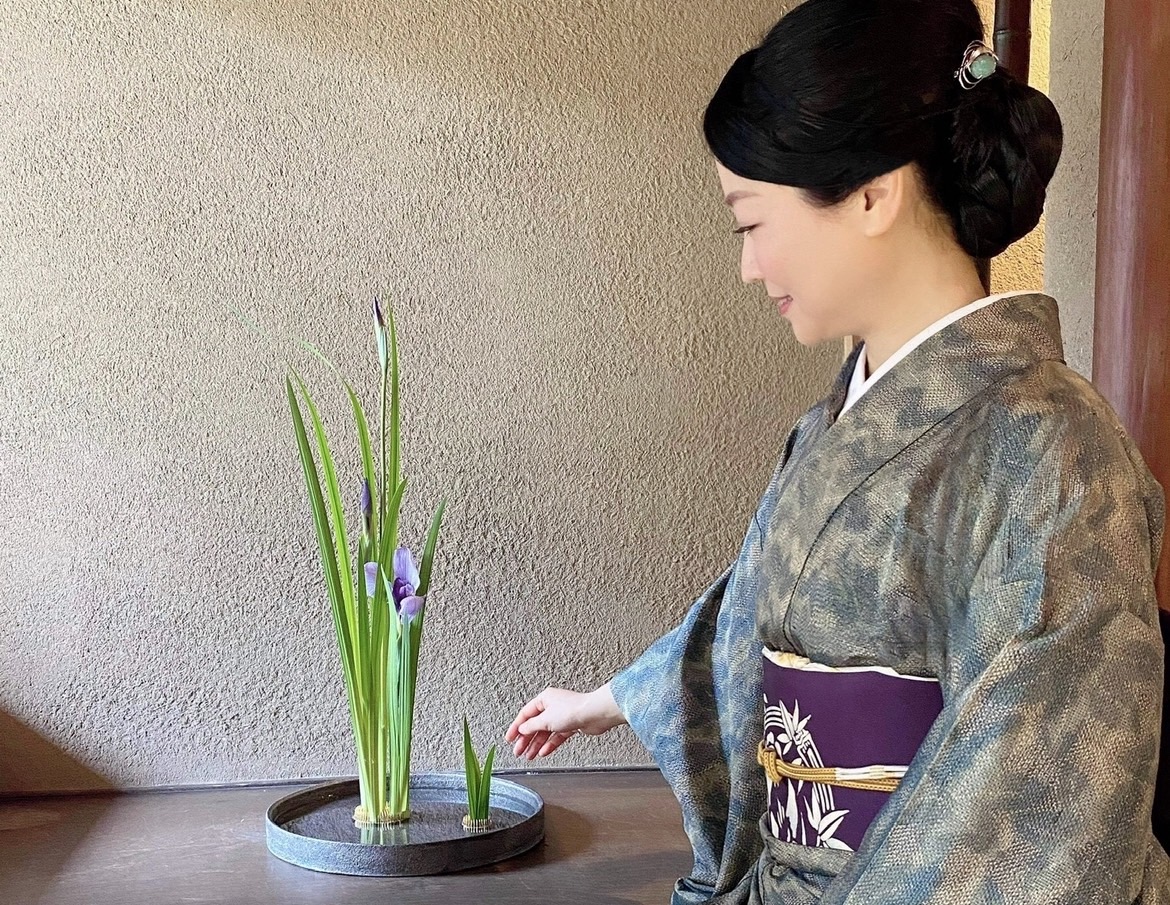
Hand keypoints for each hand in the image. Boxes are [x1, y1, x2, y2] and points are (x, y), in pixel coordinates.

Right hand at [505, 683, 625, 759]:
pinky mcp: (570, 725)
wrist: (594, 715)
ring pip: (545, 732)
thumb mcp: (546, 719)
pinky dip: (549, 744)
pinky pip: (556, 736)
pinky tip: (543, 752)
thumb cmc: (573, 710)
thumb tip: (522, 729)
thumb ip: (532, 726)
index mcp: (544, 699)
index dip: (516, 727)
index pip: (525, 714)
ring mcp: (561, 716)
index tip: (509, 738)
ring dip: (536, 745)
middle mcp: (552, 706)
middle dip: (525, 739)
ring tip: (528, 756)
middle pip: (534, 725)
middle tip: (518, 751)